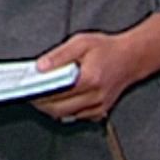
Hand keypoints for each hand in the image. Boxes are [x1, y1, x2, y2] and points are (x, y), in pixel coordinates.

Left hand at [30, 32, 153, 123]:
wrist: (131, 58)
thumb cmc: (107, 49)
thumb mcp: (81, 43)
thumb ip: (59, 55)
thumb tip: (40, 67)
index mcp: (90, 79)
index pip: (57, 94)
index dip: (39, 94)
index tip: (27, 90)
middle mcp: (95, 96)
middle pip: (59, 109)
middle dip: (41, 104)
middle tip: (31, 95)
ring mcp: (98, 106)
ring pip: (66, 116)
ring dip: (51, 108)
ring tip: (43, 96)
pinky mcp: (100, 111)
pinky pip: (76, 116)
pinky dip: (65, 110)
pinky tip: (60, 99)